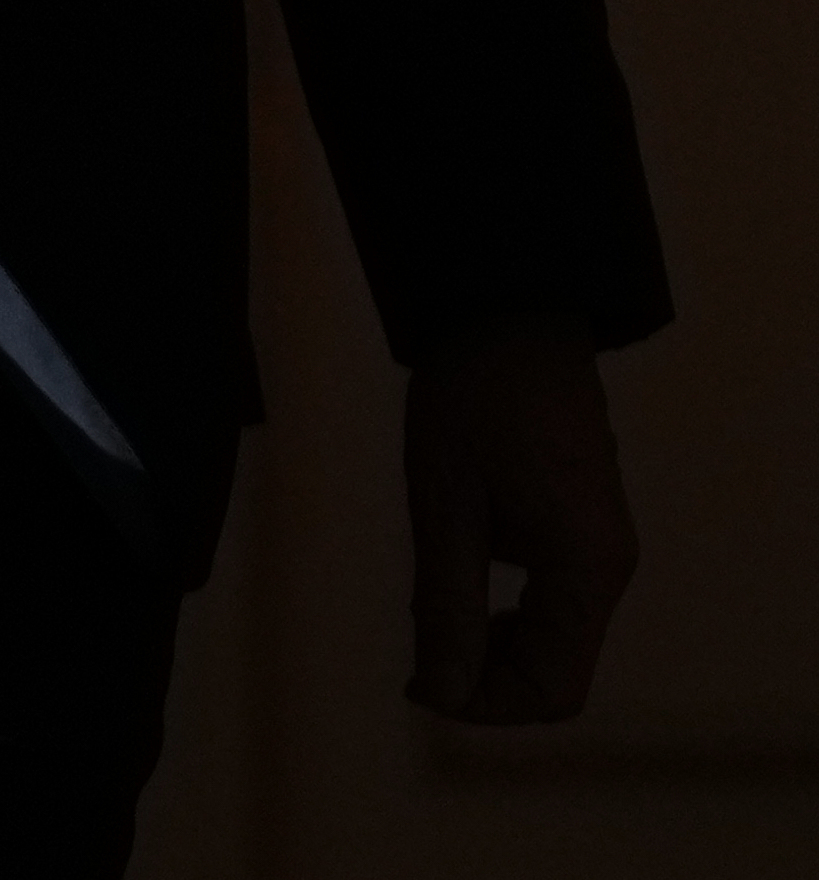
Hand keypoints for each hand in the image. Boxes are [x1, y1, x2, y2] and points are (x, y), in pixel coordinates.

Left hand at [405, 318, 634, 723]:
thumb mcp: (444, 506)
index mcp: (587, 570)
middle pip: (555, 670)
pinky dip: (502, 611)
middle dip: (485, 678)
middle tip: (414, 652)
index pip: (554, 687)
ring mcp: (599, 548)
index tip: (420, 686)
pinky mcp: (581, 528)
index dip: (486, 705)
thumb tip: (440, 694)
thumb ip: (445, 604)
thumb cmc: (472, 401)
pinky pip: (550, 601)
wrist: (509, 315)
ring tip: (429, 608)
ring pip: (552, 638)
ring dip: (490, 644)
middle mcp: (607, 569)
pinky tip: (452, 578)